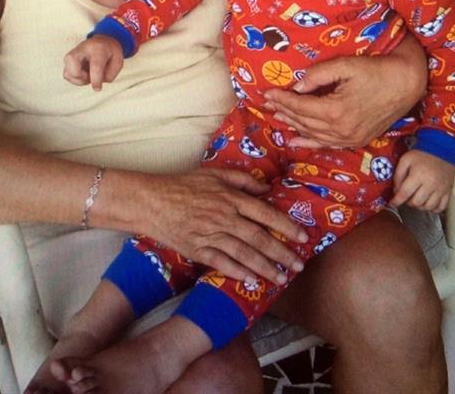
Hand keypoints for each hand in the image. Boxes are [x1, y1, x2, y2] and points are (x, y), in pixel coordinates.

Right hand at [63, 35, 123, 90]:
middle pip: (71, 61)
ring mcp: (73, 53)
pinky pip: (66, 75)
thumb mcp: (118, 62)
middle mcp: (83, 48)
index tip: (98, 88)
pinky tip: (83, 75)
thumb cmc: (111, 52)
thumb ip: (110, 75)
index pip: (95, 65)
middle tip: (89, 77)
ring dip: (78, 80)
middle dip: (80, 77)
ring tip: (87, 76)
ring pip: (67, 72)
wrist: (103, 42)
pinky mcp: (68, 60)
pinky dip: (75, 79)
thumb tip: (96, 83)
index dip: (96, 80)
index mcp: (98, 48)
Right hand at [141, 168, 308, 284]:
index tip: (302, 237)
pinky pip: (222, 264)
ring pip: (244, 255)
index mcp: (230, 197)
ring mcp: (211, 235)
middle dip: (282, 253)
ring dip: (265, 268)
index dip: (286, 226)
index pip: (265, 213)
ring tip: (281, 278)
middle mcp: (224, 217)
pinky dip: (238, 274)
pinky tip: (252, 281)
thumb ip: (242, 179)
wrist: (152, 201)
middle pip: (259, 238)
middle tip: (299, 265)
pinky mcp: (198, 250)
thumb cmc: (184, 184)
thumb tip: (266, 188)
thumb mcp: (214, 173)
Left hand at [263, 34, 426, 149]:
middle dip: (283, 110)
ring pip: (312, 134)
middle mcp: (340, 129)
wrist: (406, 84)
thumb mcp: (345, 65)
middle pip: (303, 121)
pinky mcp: (356, 140)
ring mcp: (349, 138)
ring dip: (293, 125)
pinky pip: (327, 144)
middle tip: (267, 102)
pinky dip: (308, 142)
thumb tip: (296, 85)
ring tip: (277, 115)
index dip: (282, 99)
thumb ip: (319, 75)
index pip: (300, 106)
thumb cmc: (375, 70)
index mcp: (335, 110)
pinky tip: (295, 140)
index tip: (267, 92)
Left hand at [391, 149, 454, 211]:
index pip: (405, 193)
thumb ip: (398, 175)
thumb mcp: (405, 160)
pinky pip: (440, 207)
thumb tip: (396, 191)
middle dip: (408, 202)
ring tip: (416, 198)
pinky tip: (427, 203)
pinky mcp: (448, 192)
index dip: (397, 200)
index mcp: (418, 175)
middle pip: (416, 203)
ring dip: (419, 206)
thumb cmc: (421, 155)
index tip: (392, 203)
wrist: (441, 151)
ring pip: (428, 207)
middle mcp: (430, 184)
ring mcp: (440, 189)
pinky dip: (433, 209)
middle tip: (406, 196)